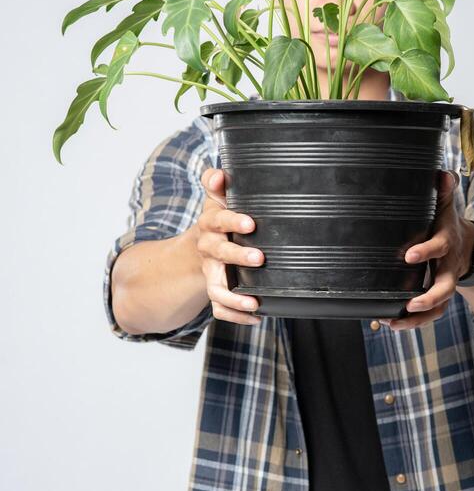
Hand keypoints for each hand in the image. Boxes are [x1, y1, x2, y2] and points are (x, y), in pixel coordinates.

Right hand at [197, 167, 264, 324]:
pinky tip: (257, 317)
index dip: (232, 221)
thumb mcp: (215, 200)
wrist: (197, 248)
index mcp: (210, 226)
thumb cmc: (216, 221)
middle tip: (259, 258)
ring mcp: (211, 273)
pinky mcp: (216, 291)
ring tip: (253, 302)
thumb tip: (219, 173)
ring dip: (233, 297)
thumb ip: (216, 184)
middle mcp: (208, 250)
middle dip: (237, 256)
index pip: (218, 221)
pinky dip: (236, 316)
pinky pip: (220, 309)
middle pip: (219, 253)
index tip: (250, 222)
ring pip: (216, 288)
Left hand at [379, 169, 473, 330]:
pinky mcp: (438, 297)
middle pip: (446, 287)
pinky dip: (412, 322)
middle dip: (430, 297)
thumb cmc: (448, 224)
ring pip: (438, 307)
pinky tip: (390, 323)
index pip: (440, 247)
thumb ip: (443, 190)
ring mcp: (445, 284)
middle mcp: (449, 267)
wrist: (468, 246)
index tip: (408, 255)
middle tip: (411, 303)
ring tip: (394, 322)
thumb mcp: (447, 205)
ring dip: (417, 318)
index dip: (426, 251)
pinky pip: (429, 314)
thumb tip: (443, 174)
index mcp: (448, 242)